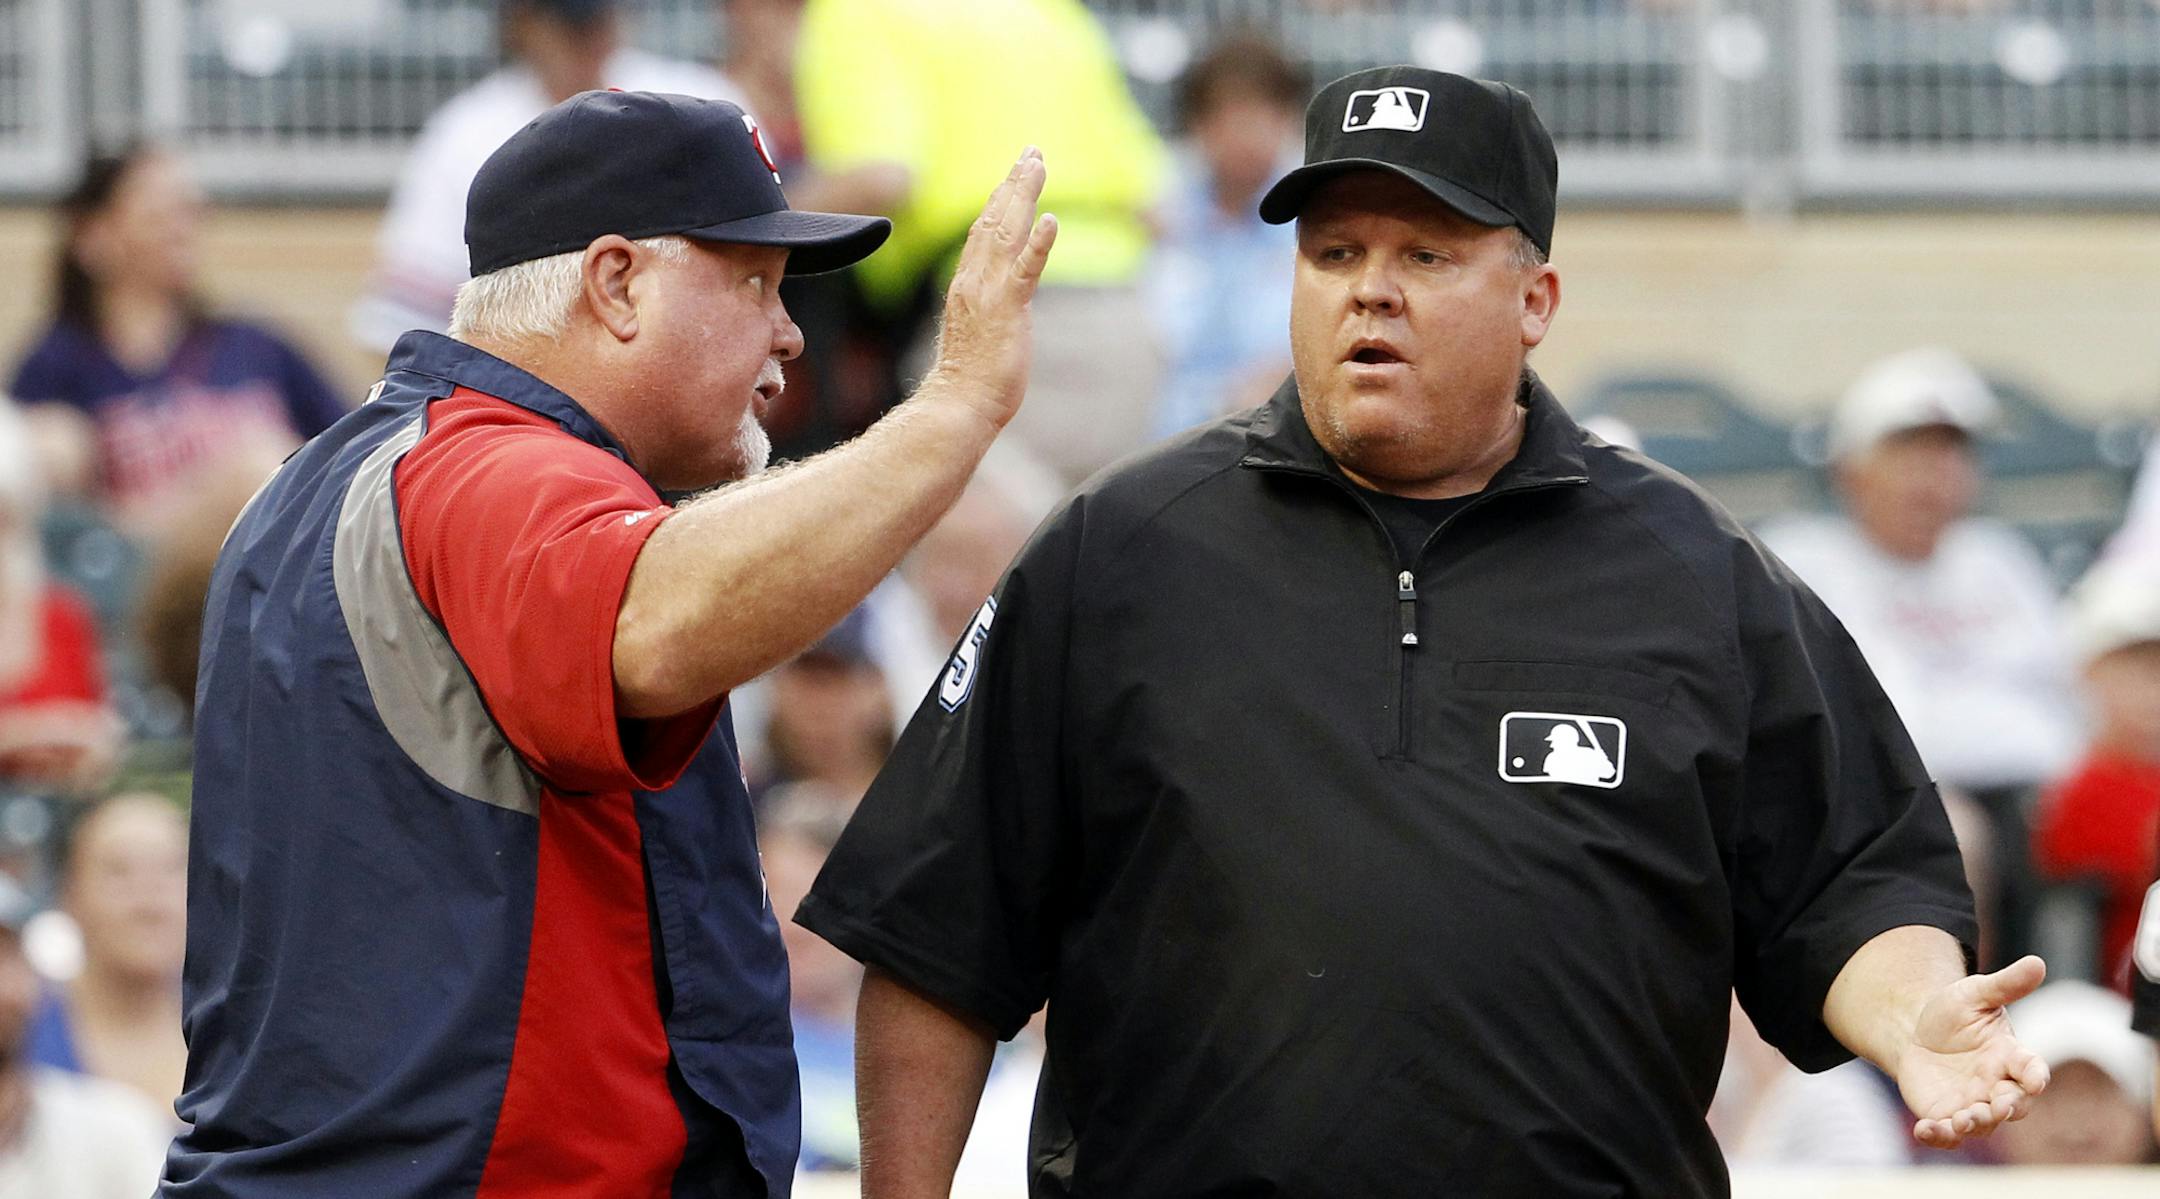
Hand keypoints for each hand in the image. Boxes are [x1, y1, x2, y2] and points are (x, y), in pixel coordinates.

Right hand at [920, 148, 1058, 430]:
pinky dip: (1039, 244)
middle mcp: (974, 280)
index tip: (1013, 175)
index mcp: (967, 285)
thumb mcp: (978, 335)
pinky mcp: (1009, 310)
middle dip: (1014, 183)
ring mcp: (990, 292)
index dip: (999, 200)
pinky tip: (1051, 220)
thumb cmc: (969, 381)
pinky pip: (1025, 271)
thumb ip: (986, 313)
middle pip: (994, 219)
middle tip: (1031, 153)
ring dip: (1024, 195)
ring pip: (1008, 232)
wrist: (958, 404)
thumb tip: (994, 311)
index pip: (983, 232)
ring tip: (1037, 165)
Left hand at [1893, 955, 2051, 1148]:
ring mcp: (1972, 1103)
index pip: (2032, 1068)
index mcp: (2010, 1056)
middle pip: (2013, 1104)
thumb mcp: (1975, 993)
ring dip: (1974, 1124)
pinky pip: (1947, 1134)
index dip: (2036, 1075)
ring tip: (1960, 1121)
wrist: (1915, 1032)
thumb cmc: (1953, 1013)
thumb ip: (2006, 984)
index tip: (2036, 1079)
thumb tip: (2037, 962)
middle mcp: (1997, 1085)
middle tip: (1997, 1108)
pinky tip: (1924, 1130)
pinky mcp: (1945, 1115)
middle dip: (2007, 1108)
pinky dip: (1939, 1135)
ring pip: (1982, 1123)